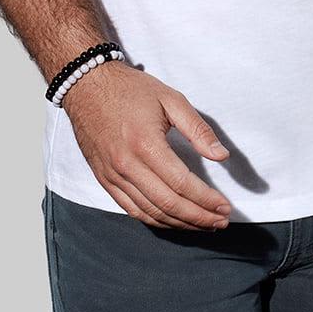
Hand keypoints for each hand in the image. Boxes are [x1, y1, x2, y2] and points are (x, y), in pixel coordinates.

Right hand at [61, 60, 233, 230]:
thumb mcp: (170, 99)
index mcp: (146, 144)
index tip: (225, 208)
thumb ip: (198, 129)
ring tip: (203, 225)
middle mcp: (128, 165)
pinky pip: (132, 210)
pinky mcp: (105, 180)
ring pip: (150, 213)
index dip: (206, 200)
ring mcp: (113, 176)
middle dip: (199, 218)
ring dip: (180, 224)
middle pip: (168, 205)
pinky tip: (173, 221)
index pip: (182, 184)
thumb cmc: (131, 89)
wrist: (87, 86)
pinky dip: (155, 220)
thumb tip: (222, 156)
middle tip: (220, 222)